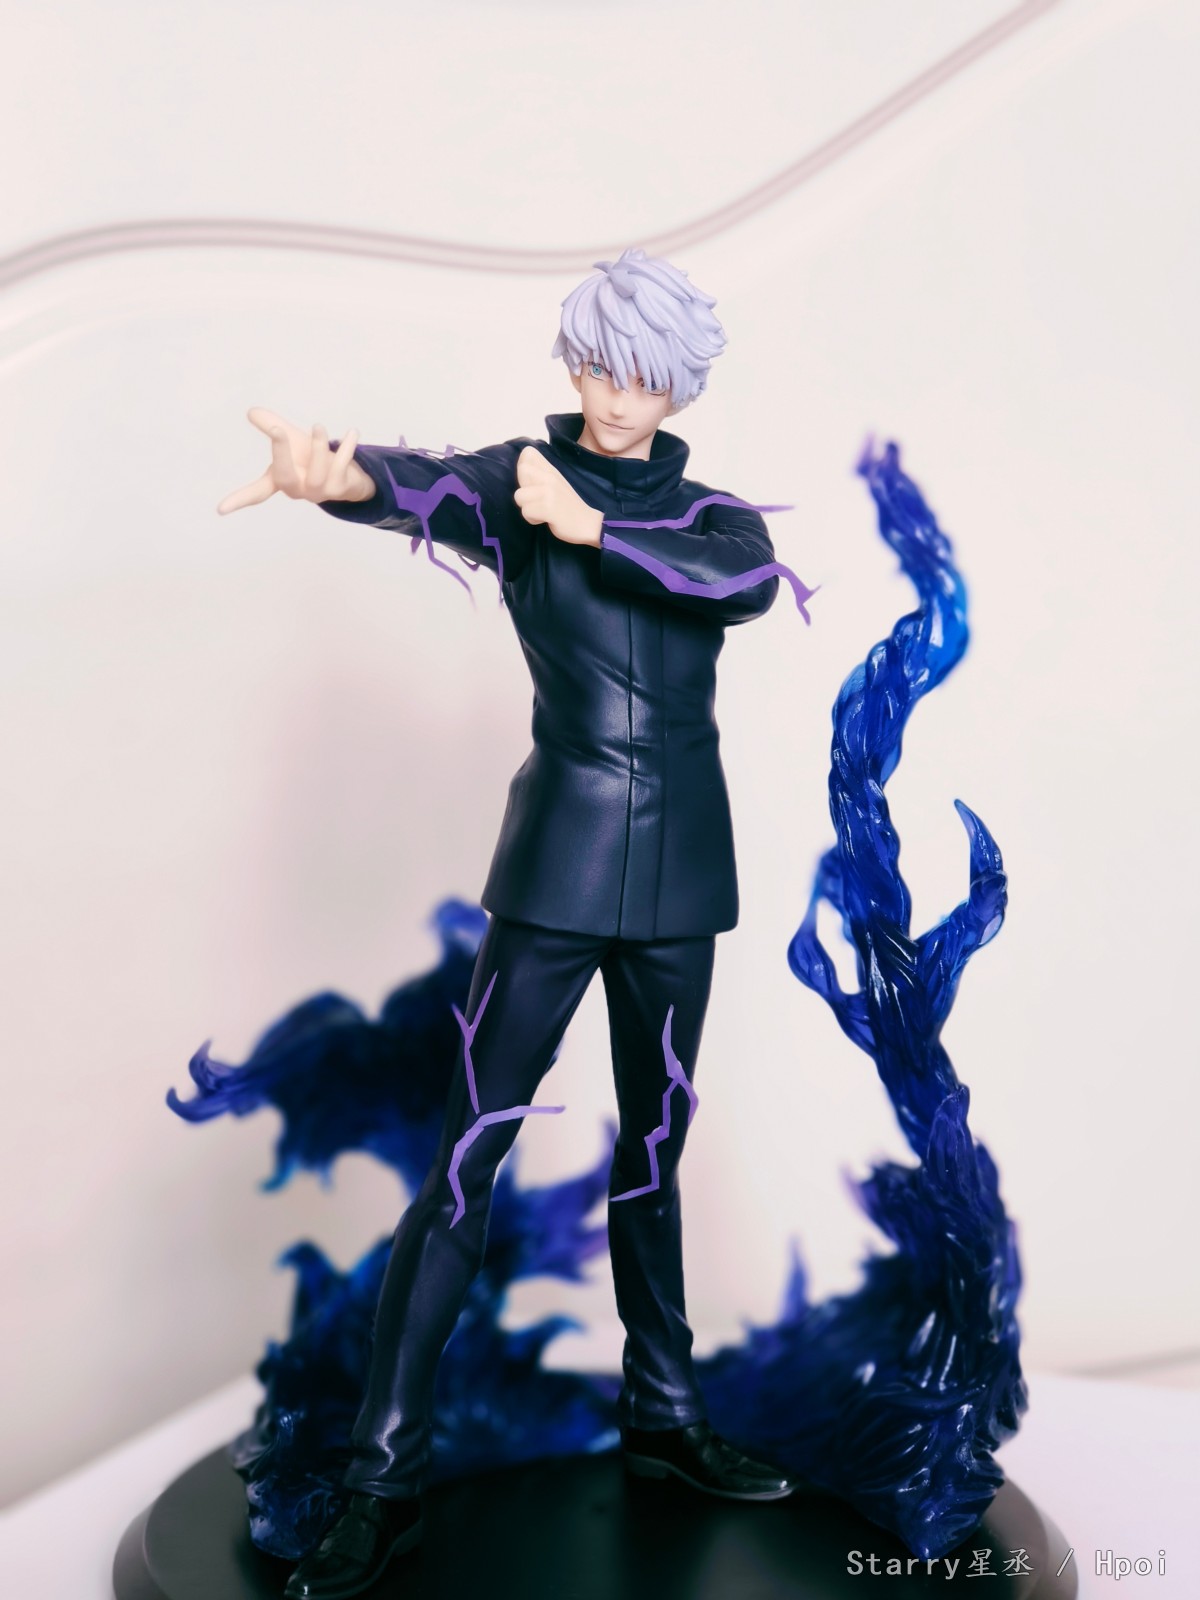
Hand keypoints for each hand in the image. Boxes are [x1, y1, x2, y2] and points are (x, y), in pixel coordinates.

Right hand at [217, 407, 374, 514]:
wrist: (348, 476)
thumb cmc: (312, 459)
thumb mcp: (291, 441)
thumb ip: (272, 427)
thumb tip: (252, 412)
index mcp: (281, 480)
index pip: (256, 492)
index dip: (239, 500)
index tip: (220, 510)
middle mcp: (299, 490)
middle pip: (285, 478)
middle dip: (281, 454)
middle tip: (278, 431)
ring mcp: (319, 493)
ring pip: (317, 472)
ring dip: (317, 447)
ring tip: (319, 426)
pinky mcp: (340, 489)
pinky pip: (341, 466)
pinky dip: (347, 448)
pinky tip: (353, 432)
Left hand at [514, 446, 602, 545]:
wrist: (587, 523)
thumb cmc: (568, 506)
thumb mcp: (557, 484)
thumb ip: (541, 474)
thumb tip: (521, 468)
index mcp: (551, 470)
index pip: (528, 453)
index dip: (523, 466)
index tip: (532, 481)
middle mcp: (550, 477)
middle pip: (522, 469)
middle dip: (523, 487)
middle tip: (536, 499)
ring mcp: (549, 492)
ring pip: (519, 496)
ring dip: (527, 507)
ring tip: (541, 510)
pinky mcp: (547, 507)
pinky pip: (526, 512)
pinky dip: (532, 519)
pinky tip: (545, 518)